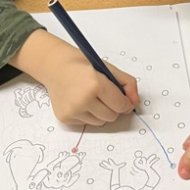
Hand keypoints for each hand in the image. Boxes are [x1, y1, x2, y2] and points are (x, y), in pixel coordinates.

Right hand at [11, 30, 138, 125]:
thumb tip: (135, 102)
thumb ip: (127, 83)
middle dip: (113, 108)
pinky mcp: (65, 118)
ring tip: (91, 97)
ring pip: (100, 122)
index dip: (125, 103)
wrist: (54, 66)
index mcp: (95, 84)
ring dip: (101, 113)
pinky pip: (87, 123)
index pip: (121, 105)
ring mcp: (72, 110)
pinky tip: (80, 101)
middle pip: (112, 116)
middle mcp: (82, 100)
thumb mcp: (108, 68)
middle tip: (105, 95)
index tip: (123, 99)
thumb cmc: (82, 66)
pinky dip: (88, 115)